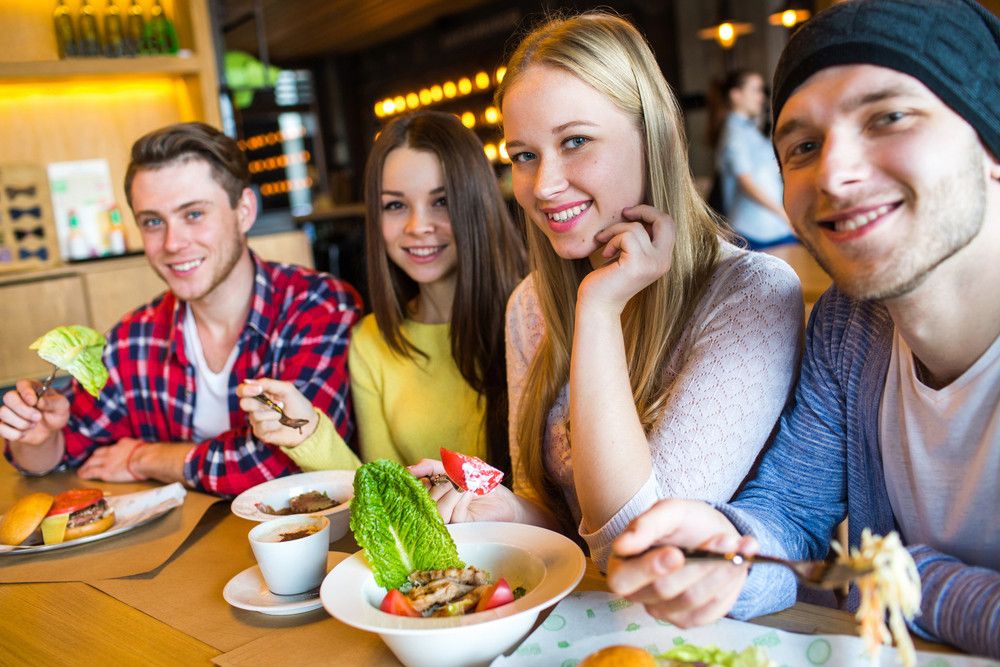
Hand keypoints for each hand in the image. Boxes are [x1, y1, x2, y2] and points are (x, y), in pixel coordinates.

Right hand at [0, 379, 69, 445]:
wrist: (50, 431)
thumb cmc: (56, 413)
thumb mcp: (62, 406)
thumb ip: (54, 402)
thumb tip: (40, 401)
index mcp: (31, 388)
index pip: (22, 384)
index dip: (26, 393)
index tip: (34, 402)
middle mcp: (17, 397)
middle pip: (9, 397)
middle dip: (24, 410)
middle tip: (38, 417)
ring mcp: (9, 410)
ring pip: (3, 413)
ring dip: (21, 423)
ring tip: (33, 425)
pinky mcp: (4, 424)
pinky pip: (0, 428)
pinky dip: (14, 433)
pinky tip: (24, 434)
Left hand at [78, 437, 144, 481]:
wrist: (144, 458)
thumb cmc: (149, 453)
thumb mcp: (143, 446)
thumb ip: (139, 448)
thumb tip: (143, 448)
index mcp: (122, 444)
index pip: (111, 447)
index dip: (106, 452)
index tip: (104, 454)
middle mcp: (112, 451)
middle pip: (98, 453)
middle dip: (93, 457)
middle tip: (90, 462)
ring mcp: (107, 461)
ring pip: (91, 462)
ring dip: (86, 465)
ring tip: (82, 469)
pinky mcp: (105, 471)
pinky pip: (90, 472)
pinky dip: (84, 473)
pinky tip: (81, 475)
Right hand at [237, 378, 316, 446]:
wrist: (308, 424)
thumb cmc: (298, 404)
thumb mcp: (286, 389)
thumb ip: (267, 383)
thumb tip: (247, 382)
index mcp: (260, 393)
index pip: (242, 390)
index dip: (246, 390)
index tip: (258, 389)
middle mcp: (255, 406)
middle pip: (244, 403)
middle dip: (262, 403)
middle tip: (279, 404)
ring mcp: (257, 420)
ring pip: (255, 416)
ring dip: (274, 414)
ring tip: (283, 415)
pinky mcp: (260, 433)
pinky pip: (261, 427)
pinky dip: (274, 424)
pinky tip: (280, 425)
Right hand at [408, 458, 517, 523]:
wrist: (506, 501)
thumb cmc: (482, 482)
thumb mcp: (457, 467)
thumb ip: (433, 466)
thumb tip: (409, 469)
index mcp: (432, 491)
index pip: (415, 485)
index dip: (416, 475)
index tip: (417, 470)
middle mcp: (436, 507)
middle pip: (425, 497)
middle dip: (441, 481)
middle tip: (456, 475)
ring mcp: (447, 519)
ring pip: (437, 507)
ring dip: (451, 490)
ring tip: (464, 482)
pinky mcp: (461, 527)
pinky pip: (453, 513)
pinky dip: (461, 497)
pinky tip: (470, 491)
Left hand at [579, 205, 675, 312]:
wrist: (598, 306)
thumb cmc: (608, 279)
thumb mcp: (627, 254)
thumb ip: (638, 238)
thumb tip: (636, 212)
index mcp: (663, 259)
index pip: (669, 225)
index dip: (650, 213)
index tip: (628, 215)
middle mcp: (663, 262)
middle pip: (665, 221)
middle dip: (643, 210)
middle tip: (624, 213)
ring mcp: (653, 263)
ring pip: (636, 228)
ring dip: (614, 230)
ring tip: (604, 242)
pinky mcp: (638, 264)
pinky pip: (626, 236)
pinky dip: (612, 240)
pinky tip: (605, 254)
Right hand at [606, 499, 756, 627]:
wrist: (712, 534)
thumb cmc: (684, 523)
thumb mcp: (668, 512)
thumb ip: (646, 525)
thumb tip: (622, 546)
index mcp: (623, 566)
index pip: (622, 580)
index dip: (648, 570)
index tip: (676, 554)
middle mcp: (640, 594)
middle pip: (664, 589)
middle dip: (698, 564)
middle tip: (723, 539)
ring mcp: (666, 610)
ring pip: (692, 598)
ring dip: (720, 570)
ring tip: (735, 543)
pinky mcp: (692, 619)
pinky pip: (712, 608)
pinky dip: (730, 581)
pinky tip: (742, 558)